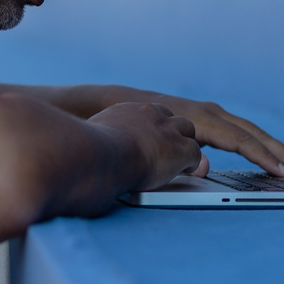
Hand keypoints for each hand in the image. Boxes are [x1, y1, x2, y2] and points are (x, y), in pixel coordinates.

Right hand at [87, 102, 206, 189]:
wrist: (101, 155)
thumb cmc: (89, 151)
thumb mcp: (92, 135)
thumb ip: (99, 138)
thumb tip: (88, 148)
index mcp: (129, 111)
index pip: (149, 114)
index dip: (153, 128)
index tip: (150, 139)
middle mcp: (151, 115)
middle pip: (172, 119)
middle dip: (174, 133)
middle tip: (170, 149)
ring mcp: (168, 130)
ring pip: (188, 132)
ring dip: (185, 146)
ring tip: (182, 162)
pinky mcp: (180, 149)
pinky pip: (195, 154)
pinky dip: (193, 164)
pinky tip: (187, 172)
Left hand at [105, 89, 283, 177]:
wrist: (123, 104)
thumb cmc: (139, 131)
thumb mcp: (159, 146)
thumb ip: (184, 157)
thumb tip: (206, 168)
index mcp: (202, 119)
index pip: (242, 140)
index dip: (263, 158)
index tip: (282, 173)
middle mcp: (211, 113)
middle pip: (254, 134)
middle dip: (281, 153)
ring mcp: (211, 114)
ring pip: (250, 132)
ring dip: (275, 149)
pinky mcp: (209, 119)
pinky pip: (240, 133)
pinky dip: (259, 145)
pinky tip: (272, 158)